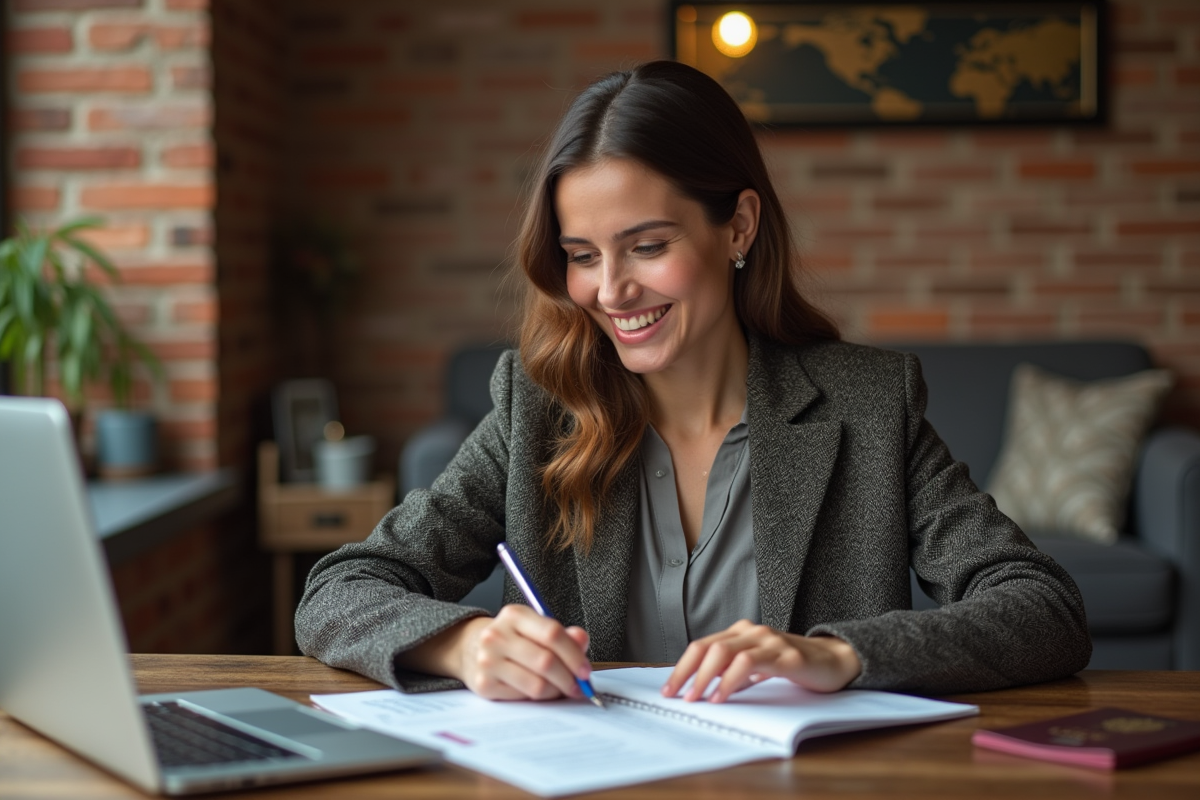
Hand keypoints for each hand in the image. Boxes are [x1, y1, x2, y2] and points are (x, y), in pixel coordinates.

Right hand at [448, 605, 592, 700]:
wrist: (471, 648)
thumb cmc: (513, 638)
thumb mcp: (536, 627)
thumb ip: (563, 634)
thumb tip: (581, 640)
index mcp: (514, 615)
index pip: (552, 633)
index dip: (574, 654)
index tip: (585, 670)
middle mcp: (497, 635)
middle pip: (545, 661)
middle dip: (569, 678)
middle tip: (579, 686)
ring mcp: (488, 661)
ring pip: (536, 684)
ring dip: (556, 691)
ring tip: (561, 689)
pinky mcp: (484, 684)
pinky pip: (523, 697)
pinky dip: (538, 698)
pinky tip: (541, 691)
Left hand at [661, 620, 861, 702]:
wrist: (835, 660)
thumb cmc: (793, 664)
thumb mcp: (757, 667)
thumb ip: (734, 673)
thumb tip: (704, 689)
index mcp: (741, 632)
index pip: (702, 646)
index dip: (682, 667)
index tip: (669, 689)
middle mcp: (751, 632)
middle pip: (708, 648)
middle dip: (686, 673)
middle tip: (676, 696)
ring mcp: (768, 641)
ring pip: (724, 652)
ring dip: (705, 678)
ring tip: (696, 699)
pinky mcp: (785, 656)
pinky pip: (749, 663)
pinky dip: (730, 680)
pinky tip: (721, 696)